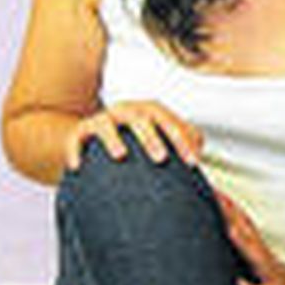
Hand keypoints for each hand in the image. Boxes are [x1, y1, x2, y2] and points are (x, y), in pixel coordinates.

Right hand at [65, 101, 202, 171]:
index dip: (183, 140)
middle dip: (152, 138)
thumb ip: (187, 147)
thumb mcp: (165, 142)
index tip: (193, 163)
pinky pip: (75, 139)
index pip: (170, 123)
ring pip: (107, 124)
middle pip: (141, 119)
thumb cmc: (141, 145)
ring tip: (120, 156)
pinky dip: (75, 151)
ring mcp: (102, 120)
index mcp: (152, 113)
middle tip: (162, 159)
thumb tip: (209, 171)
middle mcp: (128, 112)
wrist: (100, 139)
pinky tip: (78, 167)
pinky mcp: (79, 132)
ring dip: (114, 139)